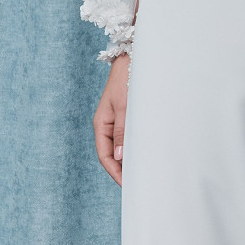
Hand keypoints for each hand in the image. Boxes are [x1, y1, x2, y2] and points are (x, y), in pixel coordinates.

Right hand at [93, 54, 129, 186]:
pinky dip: (133, 146)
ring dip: (128, 158)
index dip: (115, 172)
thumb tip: (118, 157)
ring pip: (120, 146)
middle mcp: (107, 125)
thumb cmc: (127, 81)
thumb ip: (122, 132)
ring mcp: (116, 121)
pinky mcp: (125, 116)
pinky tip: (143, 152)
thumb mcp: (125, 107)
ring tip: (141, 171)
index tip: (126, 184)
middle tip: (137, 183)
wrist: (132, 59)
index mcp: (101, 125)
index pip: (105, 156)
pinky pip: (127, 136)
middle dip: (122, 169)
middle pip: (111, 154)